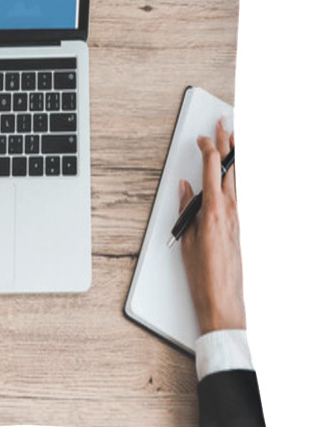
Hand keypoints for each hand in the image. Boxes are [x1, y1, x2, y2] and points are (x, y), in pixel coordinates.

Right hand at [180, 118, 245, 333]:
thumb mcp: (186, 239)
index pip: (211, 169)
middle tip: (225, 125)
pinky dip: (238, 178)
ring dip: (237, 158)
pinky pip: (241, 194)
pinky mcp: (241, 226)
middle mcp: (231, 211)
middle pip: (229, 169)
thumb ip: (186, 209)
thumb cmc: (202, 275)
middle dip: (227, 144)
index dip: (208, 148)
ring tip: (237, 139)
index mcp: (214, 211)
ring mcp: (239, 218)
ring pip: (239, 179)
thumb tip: (185, 188)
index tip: (203, 137)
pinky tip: (236, 173)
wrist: (223, 301)